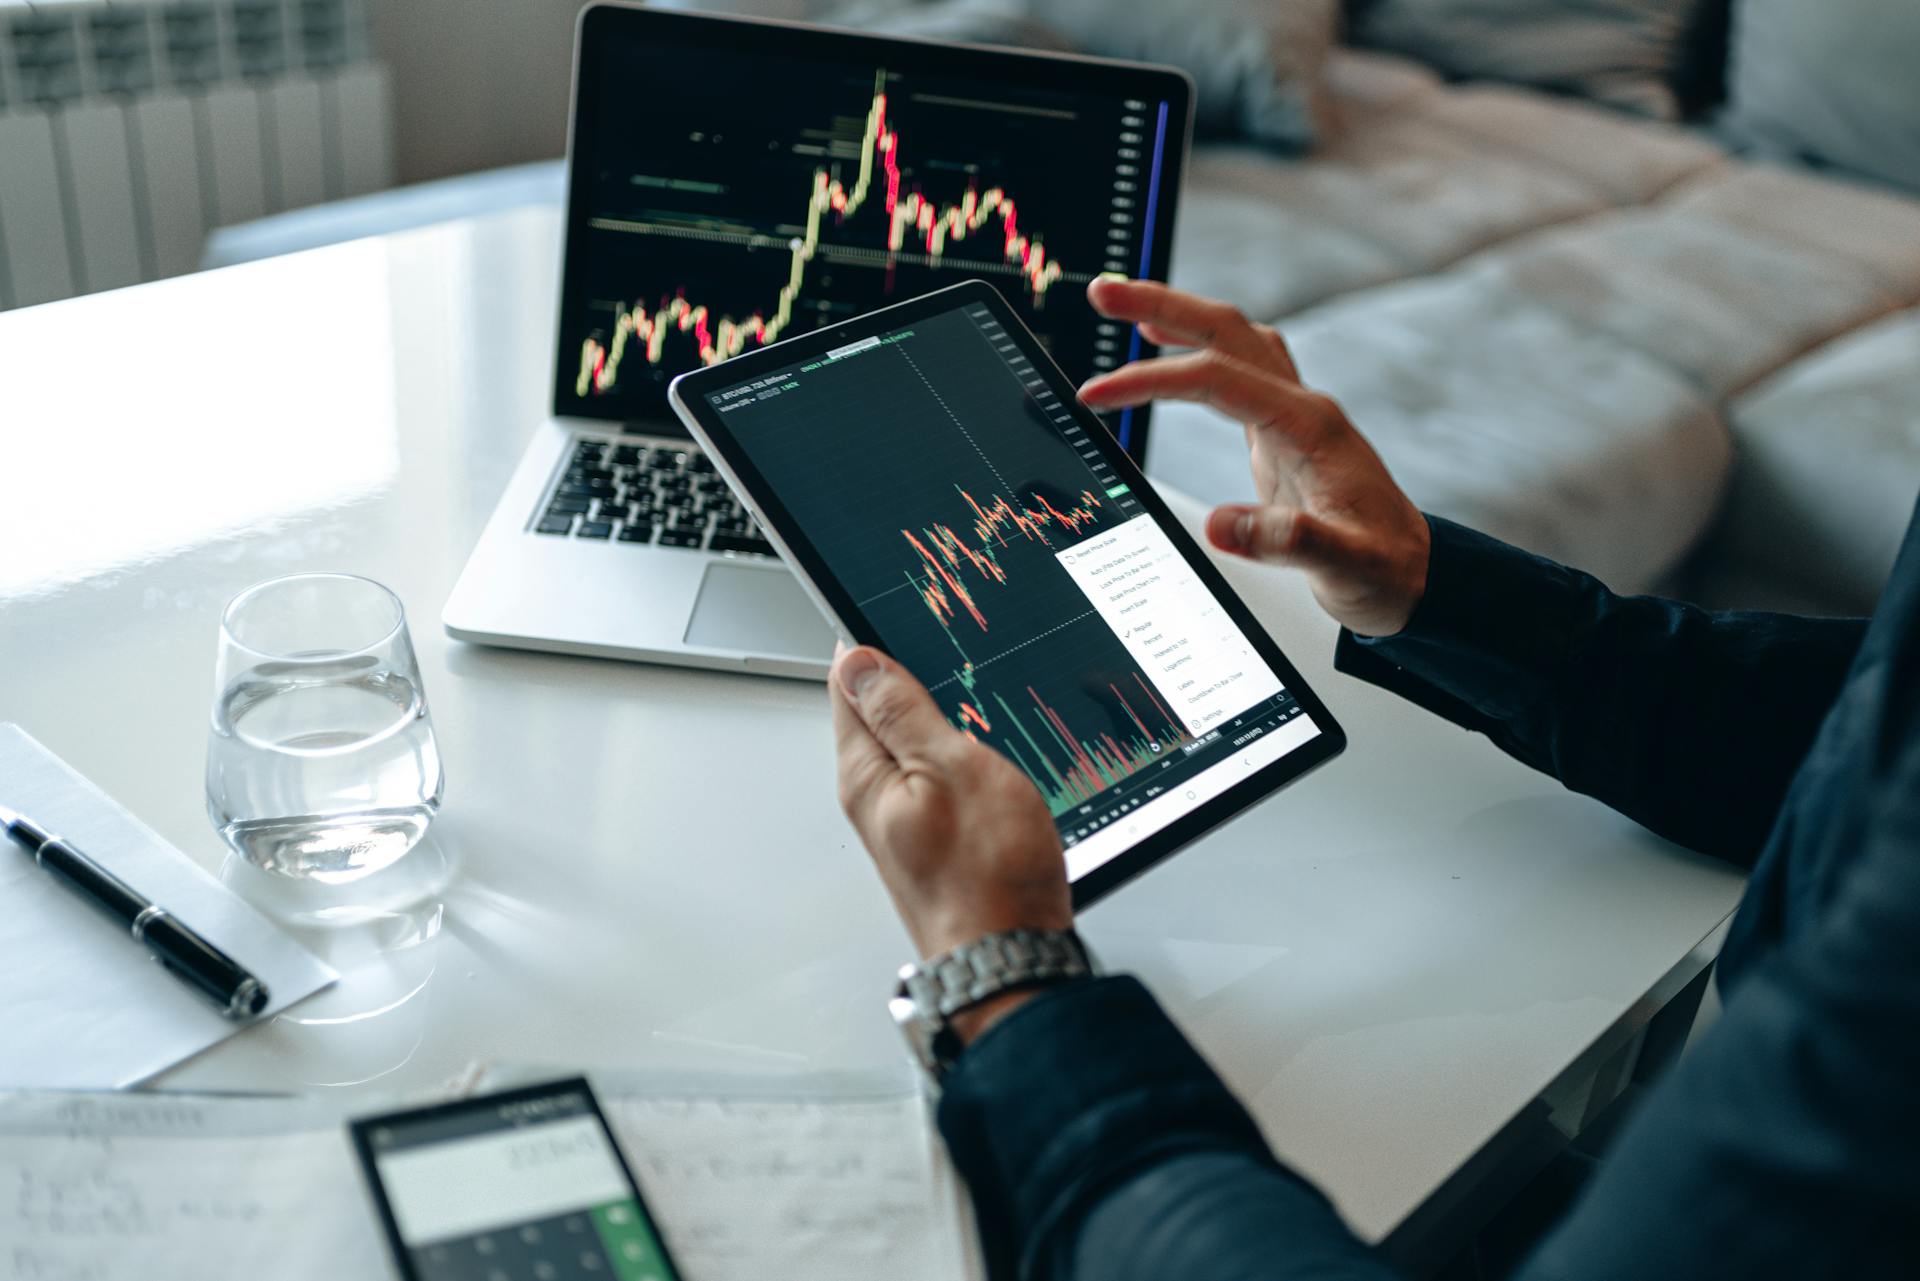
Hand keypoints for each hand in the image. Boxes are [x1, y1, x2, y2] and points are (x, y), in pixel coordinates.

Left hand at [830, 644, 1071, 1039]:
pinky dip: (956, 746)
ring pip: (911, 739)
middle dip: (905, 670)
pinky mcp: (935, 835)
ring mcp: (905, 816)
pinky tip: (982, 740)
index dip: (869, 638)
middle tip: (943, 636)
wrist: (1013, 957)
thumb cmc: (987, 878)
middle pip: (877, 708)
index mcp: (865, 771)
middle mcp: (874, 794)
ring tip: (966, 679)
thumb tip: (860, 660)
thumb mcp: (951, 770)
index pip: (846, 681)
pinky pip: (936, 771)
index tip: (898, 607)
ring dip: (935, 708)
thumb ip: (903, 713)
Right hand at [1080, 279, 1430, 636]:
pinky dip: (1197, 348)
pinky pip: (1236, 370)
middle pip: (1227, 330)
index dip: (1153, 381)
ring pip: (1233, 340)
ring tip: (1126, 307)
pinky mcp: (1283, 433)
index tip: (1099, 394)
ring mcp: (1293, 416)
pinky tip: (1169, 350)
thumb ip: (1288, 542)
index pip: (1217, 379)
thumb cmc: (1385, 569)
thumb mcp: (1346, 567)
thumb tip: (1221, 525)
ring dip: (1179, 317)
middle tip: (1104, 294)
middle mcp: (1302, 408)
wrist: (1415, 575)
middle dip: (1162, 305)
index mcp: (1310, 427)